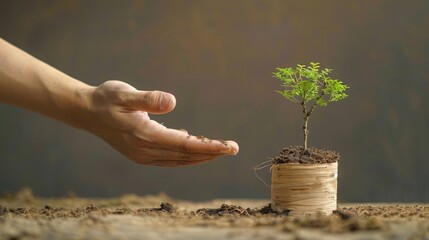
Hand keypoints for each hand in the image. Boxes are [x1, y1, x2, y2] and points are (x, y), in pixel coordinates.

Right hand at [83, 80, 238, 166]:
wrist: (86, 111)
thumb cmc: (106, 98)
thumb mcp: (125, 93)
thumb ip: (148, 99)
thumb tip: (172, 102)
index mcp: (145, 136)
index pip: (185, 146)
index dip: (209, 147)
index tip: (229, 147)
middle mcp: (145, 151)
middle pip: (186, 156)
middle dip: (211, 153)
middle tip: (234, 148)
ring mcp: (143, 155)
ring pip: (179, 160)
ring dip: (201, 155)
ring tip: (220, 148)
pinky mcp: (141, 154)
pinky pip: (170, 158)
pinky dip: (187, 154)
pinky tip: (195, 145)